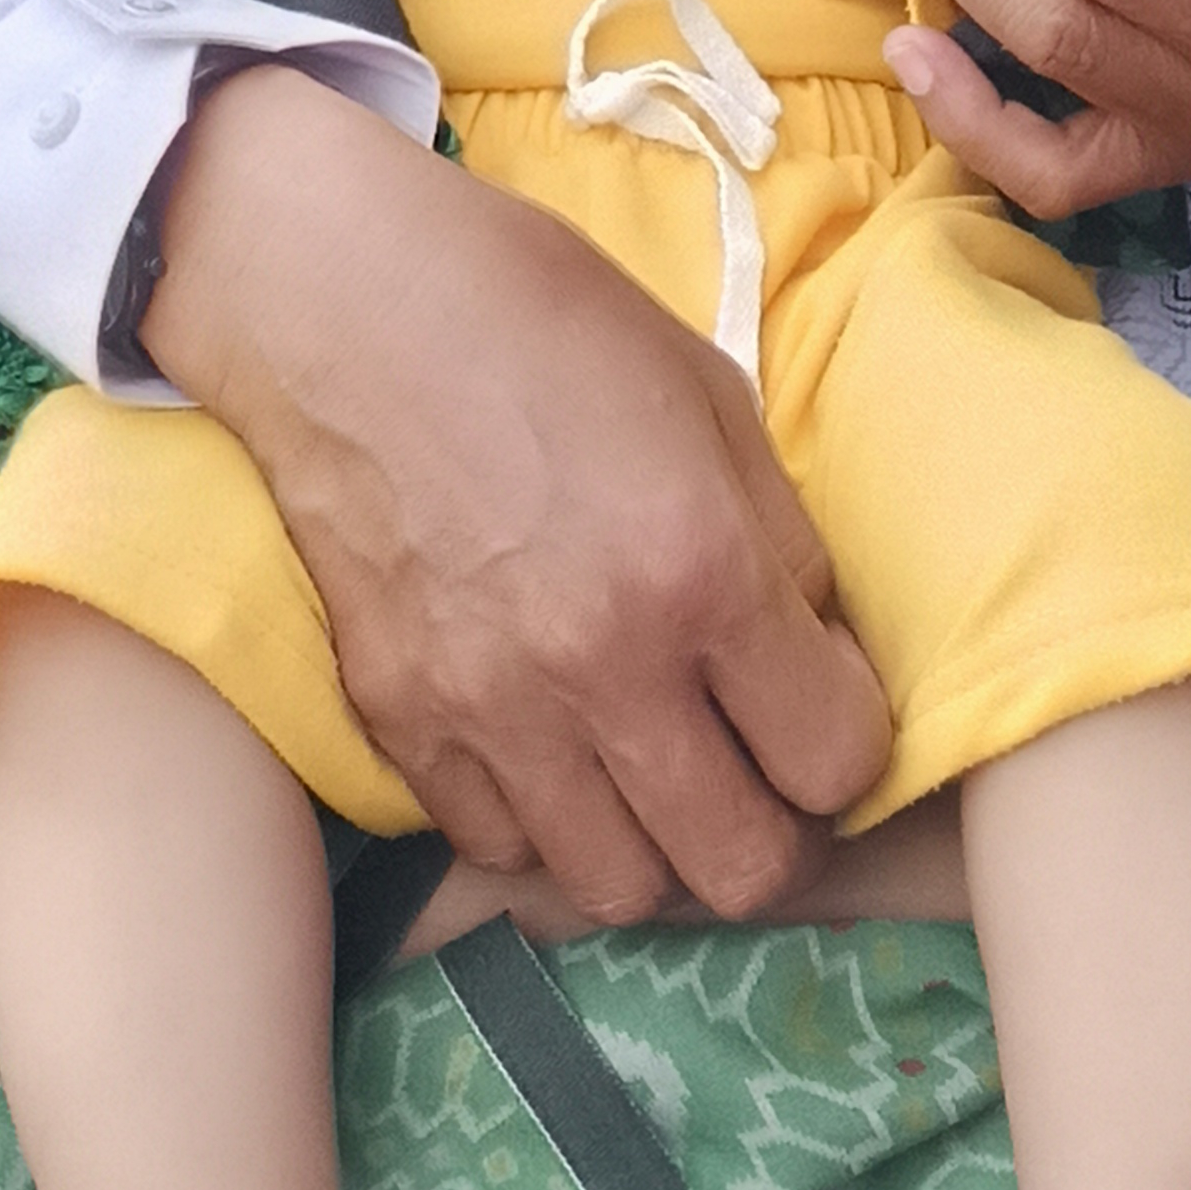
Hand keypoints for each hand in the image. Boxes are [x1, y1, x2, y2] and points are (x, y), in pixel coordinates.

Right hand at [144, 66, 890, 923]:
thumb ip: (780, 545)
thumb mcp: (710, 395)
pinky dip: (537, 818)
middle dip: (773, 828)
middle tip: (753, 765)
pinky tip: (545, 742)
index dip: (847, 737)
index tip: (818, 697)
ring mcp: (488, 708)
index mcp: (700, 569)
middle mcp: (600, 665)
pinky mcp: (397, 720)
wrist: (343, 299)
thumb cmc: (541, 317)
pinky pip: (497, 847)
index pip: (838, 763)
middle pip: (741, 871)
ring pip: (617, 890)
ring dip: (654, 842)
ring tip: (647, 764)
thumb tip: (815, 659)